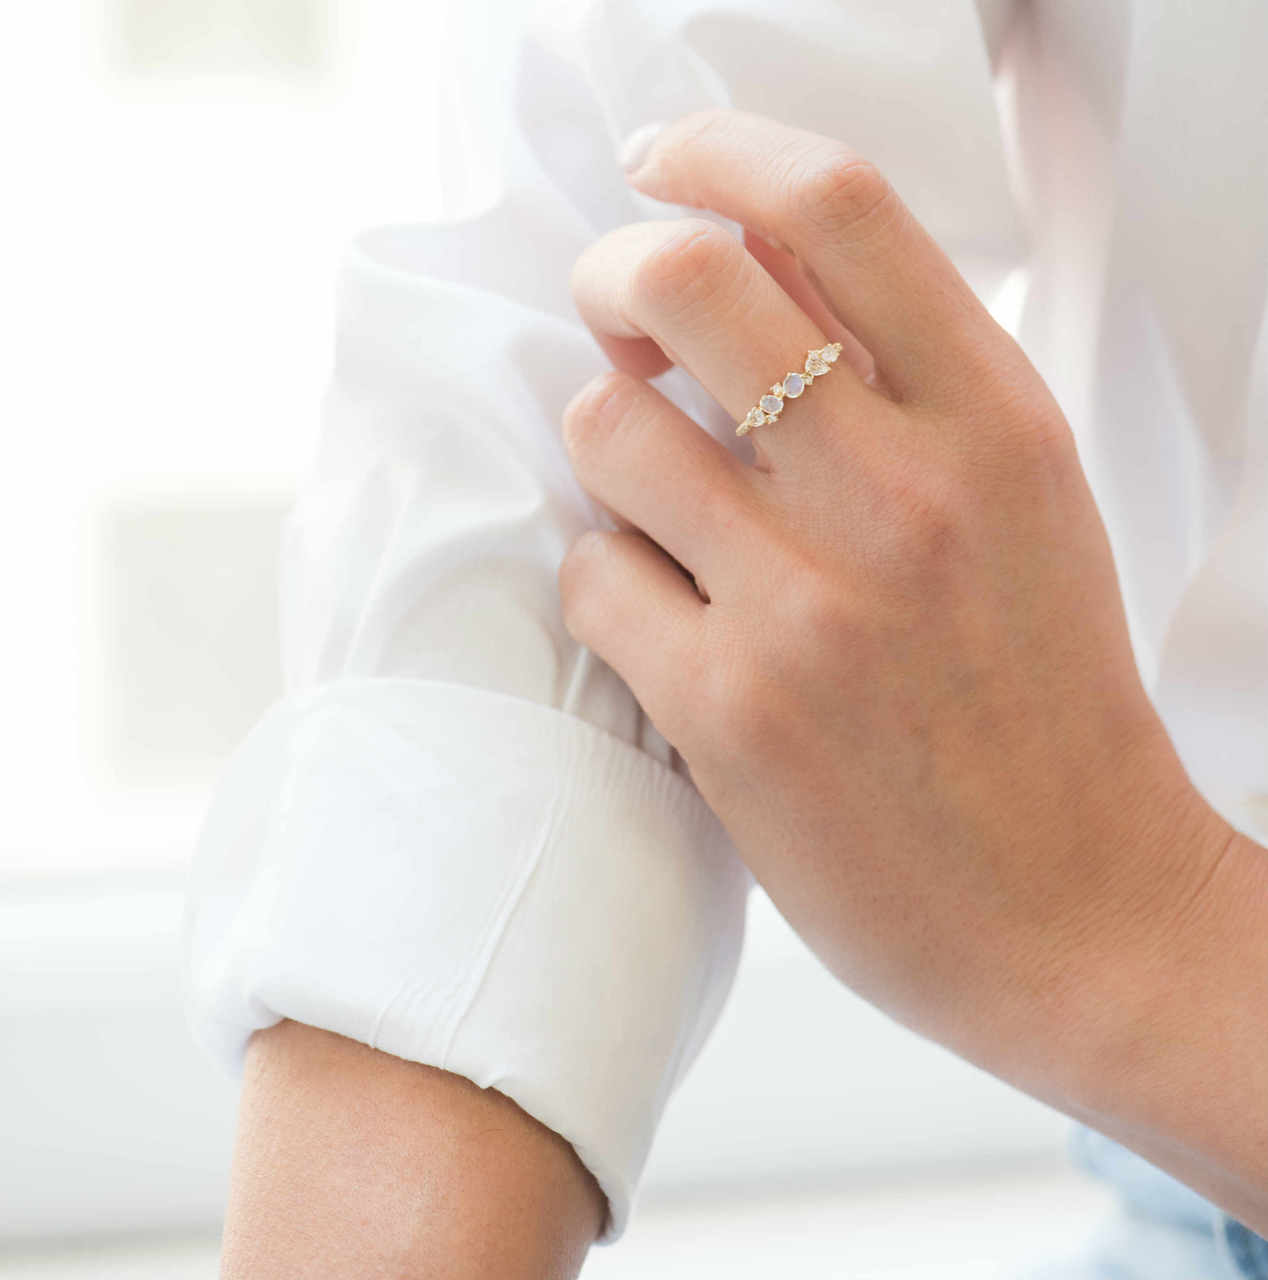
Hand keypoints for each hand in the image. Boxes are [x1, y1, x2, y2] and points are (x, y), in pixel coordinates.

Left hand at [557, 108, 1239, 1095]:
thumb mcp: (1021, 510)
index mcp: (993, 423)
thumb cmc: (1041, 704)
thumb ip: (909, 388)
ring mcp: (810, 602)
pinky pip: (595, 575)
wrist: (1075, 908)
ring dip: (606, 446)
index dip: (718, 156)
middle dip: (611, 274)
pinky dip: (606, 580)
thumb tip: (762, 281)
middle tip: (611, 315)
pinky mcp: (731, 708)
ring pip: (609, 427)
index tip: (662, 167)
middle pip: (683, 283)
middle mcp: (903, 492)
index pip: (834, 207)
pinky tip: (659, 618)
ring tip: (654, 501)